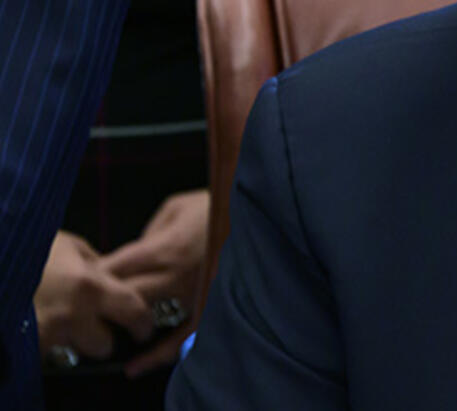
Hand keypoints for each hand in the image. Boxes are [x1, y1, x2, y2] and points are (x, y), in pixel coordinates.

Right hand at [34, 231, 155, 359]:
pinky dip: (46, 343)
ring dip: (71, 342)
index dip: (142, 322)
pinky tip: (40, 326)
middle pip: (103, 345)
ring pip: (73, 353)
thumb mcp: (67, 246)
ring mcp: (46, 332)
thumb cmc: (25, 250)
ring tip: (60, 321)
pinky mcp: (27, 344)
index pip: (134, 312)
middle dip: (101, 337)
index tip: (142, 326)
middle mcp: (72, 314)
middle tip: (94, 325)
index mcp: (90, 286)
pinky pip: (46, 352)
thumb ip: (95, 264)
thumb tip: (111, 276)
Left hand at [101, 188, 210, 375]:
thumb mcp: (179, 206)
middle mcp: (175, 275)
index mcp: (165, 247)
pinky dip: (160, 354)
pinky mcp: (209, 306)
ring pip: (146, 317)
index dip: (94, 274)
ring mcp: (193, 295)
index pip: (114, 268)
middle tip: (90, 302)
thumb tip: (136, 249)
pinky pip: (182, 336)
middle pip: (123, 295)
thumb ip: (150, 229)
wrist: (259, 218)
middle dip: (103, 299)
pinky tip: (140, 365)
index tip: (83, 276)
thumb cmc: (223, 207)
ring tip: (104, 333)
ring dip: (124, 324)